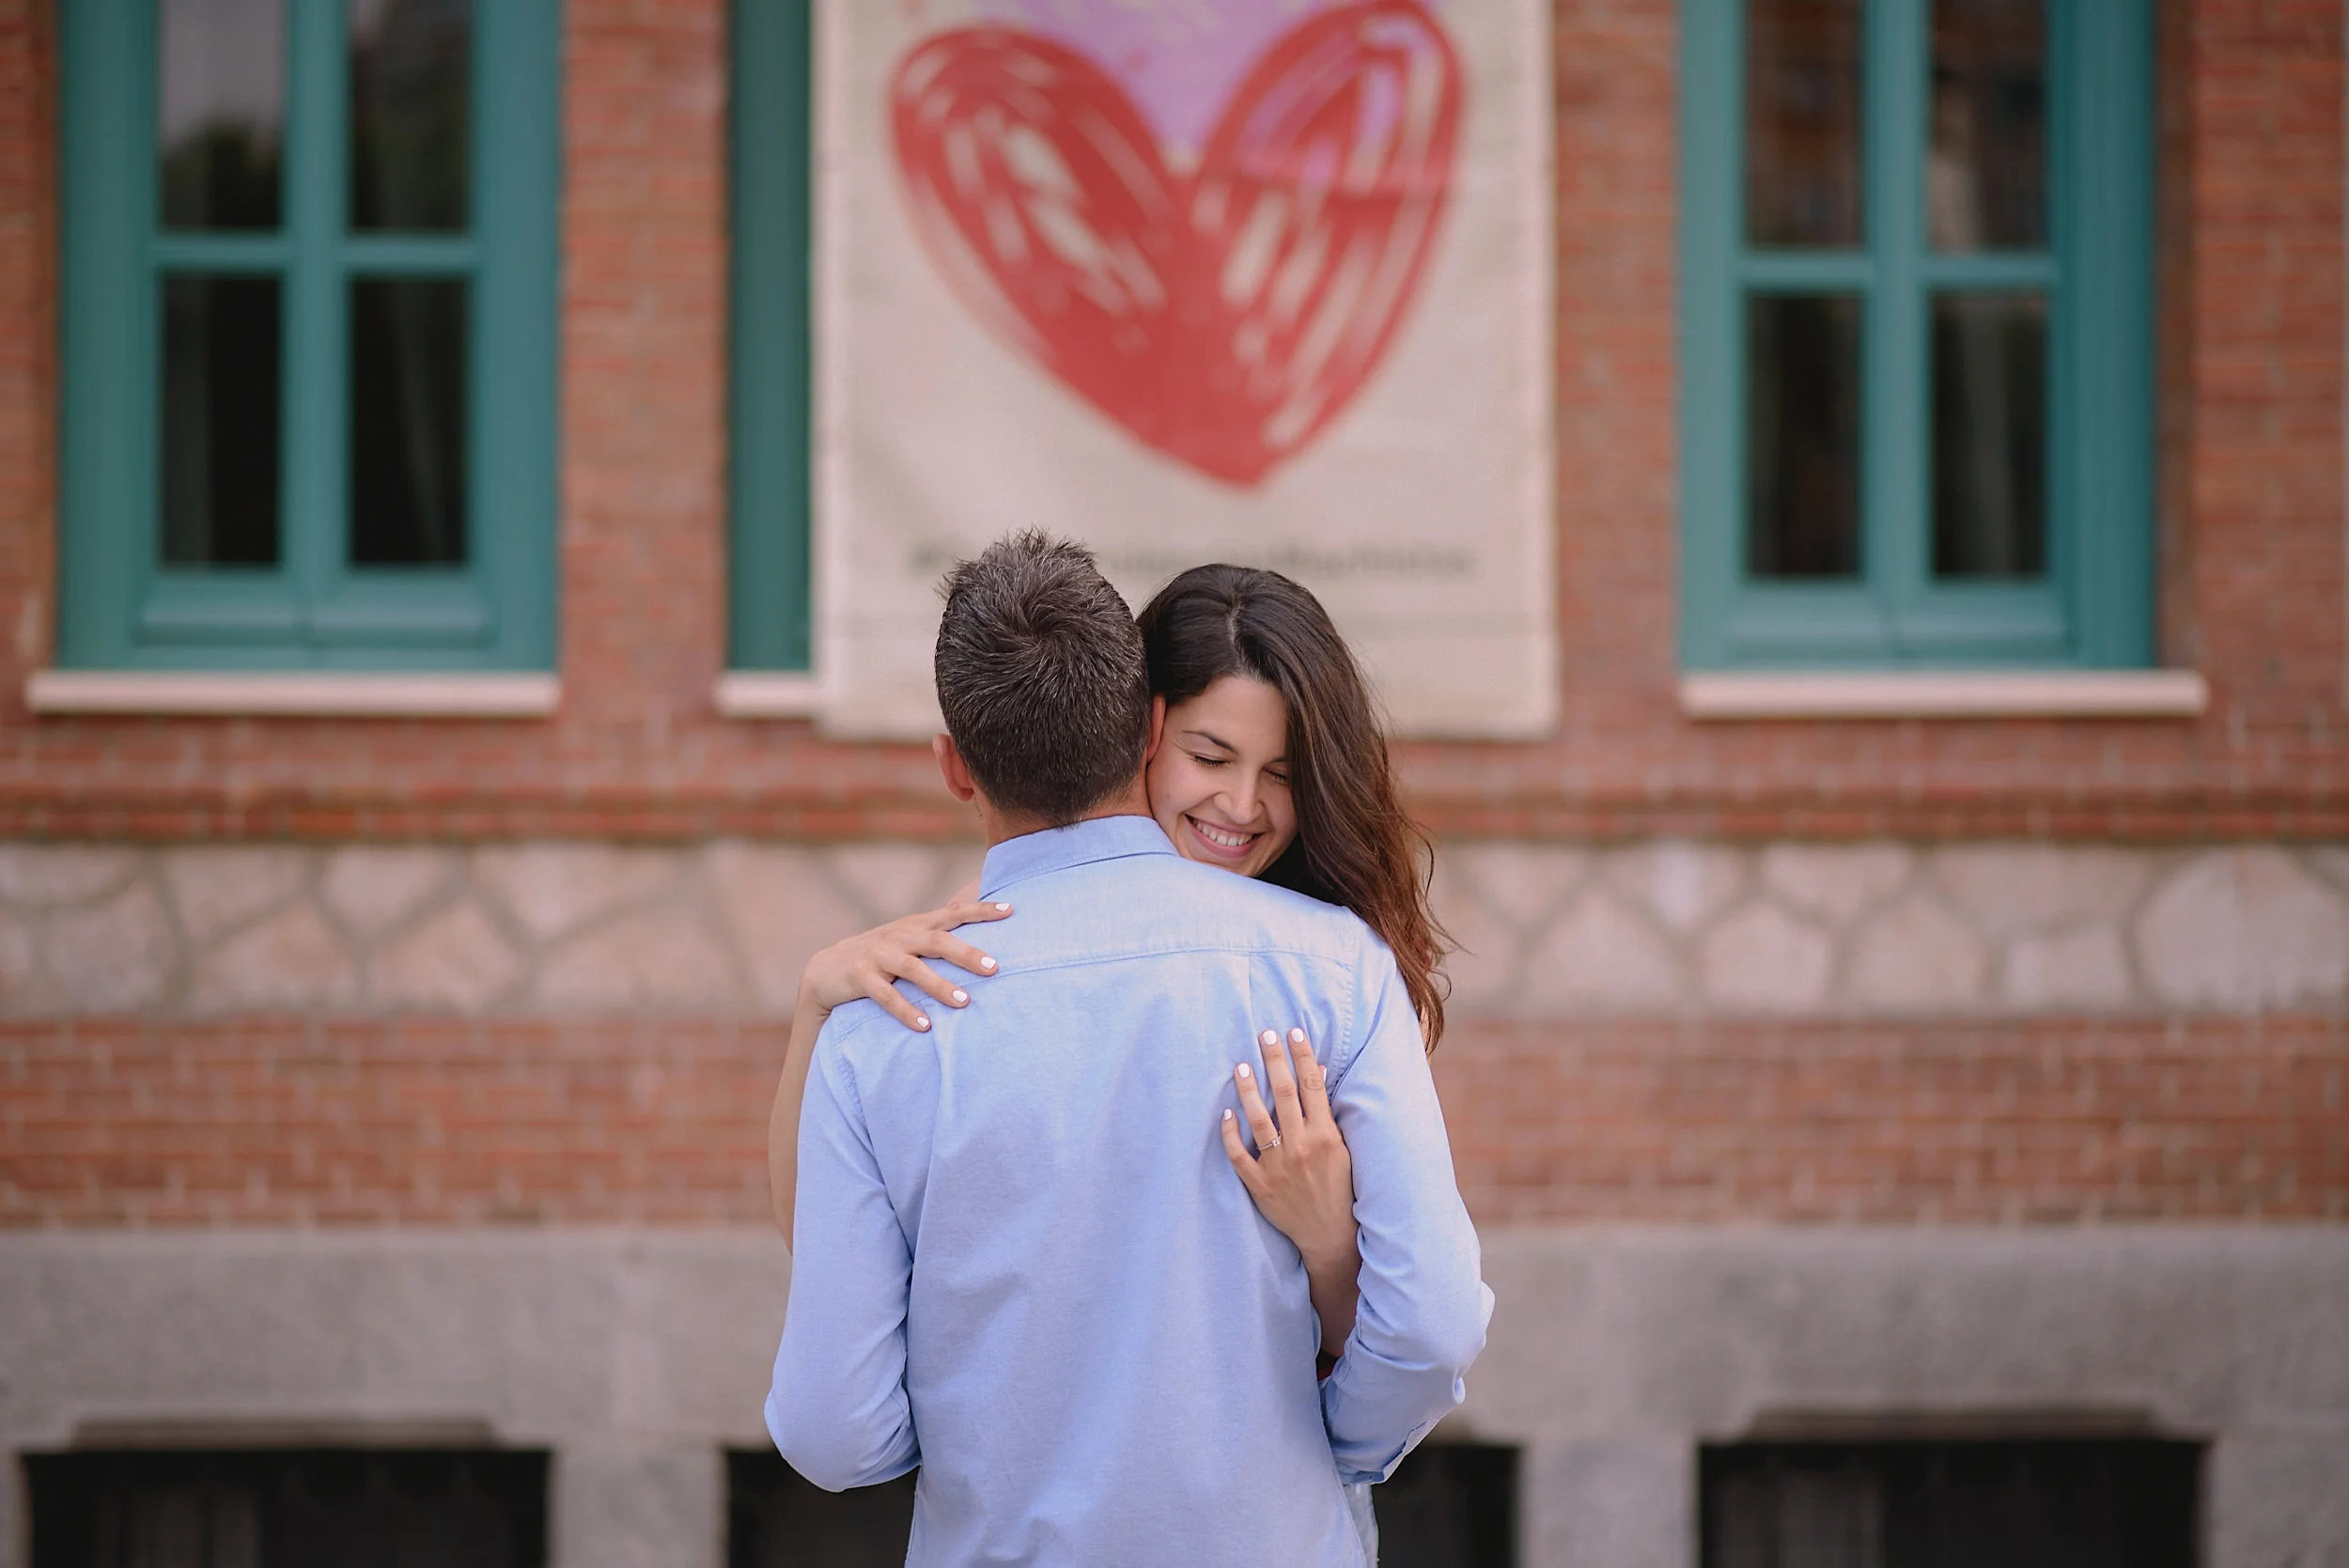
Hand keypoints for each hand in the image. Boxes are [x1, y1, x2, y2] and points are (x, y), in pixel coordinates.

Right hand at [799, 897, 1013, 1031]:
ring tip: (964, 1002)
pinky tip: (925, 1026)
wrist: (825, 969)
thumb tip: (976, 923)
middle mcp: (899, 936)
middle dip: (966, 953)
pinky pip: (885, 995)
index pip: (953, 912)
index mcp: (916, 925)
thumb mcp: (908, 938)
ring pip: (913, 968)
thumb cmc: (879, 956)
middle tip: (994, 968)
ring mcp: (878, 955)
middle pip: (937, 940)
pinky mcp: (860, 977)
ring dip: (939, 985)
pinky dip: (905, 1010)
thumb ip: (937, 931)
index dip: (981, 910)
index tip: (1011, 911)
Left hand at [1223, 1027, 1358, 1281]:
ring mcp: (1279, 1167)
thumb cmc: (1339, 1186)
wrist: (1330, 1234)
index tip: (1293, 1032)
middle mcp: (1302, 1147)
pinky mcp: (1260, 1186)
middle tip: (1264, 1035)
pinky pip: (1240, 1156)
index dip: (1302, 1056)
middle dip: (1274, 1061)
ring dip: (1249, 1091)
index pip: (1313, 1086)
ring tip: (1240, 1065)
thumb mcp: (1342, 1148)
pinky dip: (1231, 1135)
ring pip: (1259, 1120)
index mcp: (1326, 1136)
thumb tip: (1317, 1071)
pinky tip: (1225, 1114)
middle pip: (1286, 1095)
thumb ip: (1326, 1112)